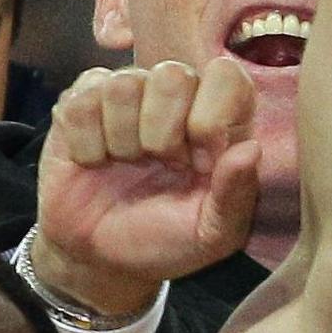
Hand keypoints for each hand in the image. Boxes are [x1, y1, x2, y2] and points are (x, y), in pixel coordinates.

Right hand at [36, 58, 262, 315]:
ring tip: (127, 165)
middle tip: (160, 166)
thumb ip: (235, 195)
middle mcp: (175, 96)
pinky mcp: (80, 102)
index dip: (211, 118)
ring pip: (123, 85)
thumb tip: (251, 149)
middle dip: (163, 133)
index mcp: (218, 118)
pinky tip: (96, 163)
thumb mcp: (212, 233)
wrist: (102, 258)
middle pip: (173, 74)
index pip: (227, 76)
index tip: (201, 165)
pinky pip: (81, 102)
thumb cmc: (165, 238)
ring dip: (123, 141)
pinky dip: (87, 145)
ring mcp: (126, 95)